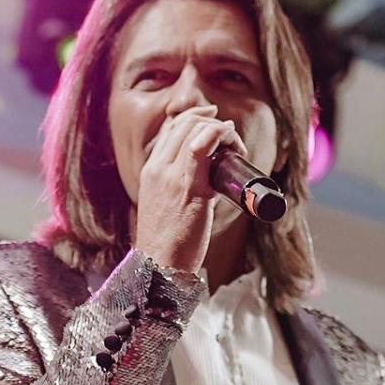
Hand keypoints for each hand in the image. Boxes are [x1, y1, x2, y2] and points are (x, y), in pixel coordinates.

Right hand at [134, 104, 247, 272]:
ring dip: (221, 130)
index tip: (212, 121)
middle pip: (183, 123)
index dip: (193, 118)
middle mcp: (157, 169)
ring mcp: (171, 177)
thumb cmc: (166, 243)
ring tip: (235, 145)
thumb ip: (176, 189)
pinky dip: (221, 136)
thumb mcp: (163, 207)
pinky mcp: (190, 189)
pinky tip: (234, 146)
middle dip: (210, 121)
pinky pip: (204, 146)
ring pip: (194, 130)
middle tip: (229, 136)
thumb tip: (205, 182)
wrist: (159, 266)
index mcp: (150, 171)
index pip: (170, 129)